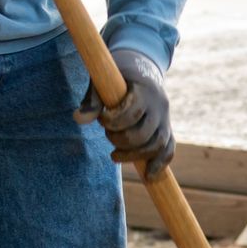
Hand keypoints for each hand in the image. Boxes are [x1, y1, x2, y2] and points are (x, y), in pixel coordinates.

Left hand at [73, 48, 173, 176]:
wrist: (141, 71)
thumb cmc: (117, 78)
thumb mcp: (102, 82)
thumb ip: (92, 101)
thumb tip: (78, 119)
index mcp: (144, 91)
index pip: (131, 113)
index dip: (113, 122)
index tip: (101, 119)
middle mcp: (159, 107)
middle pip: (144, 134)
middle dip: (121, 141)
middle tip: (107, 136)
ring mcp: (165, 120)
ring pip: (157, 145)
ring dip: (134, 156)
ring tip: (114, 156)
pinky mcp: (167, 130)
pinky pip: (168, 151)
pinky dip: (159, 164)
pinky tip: (148, 176)